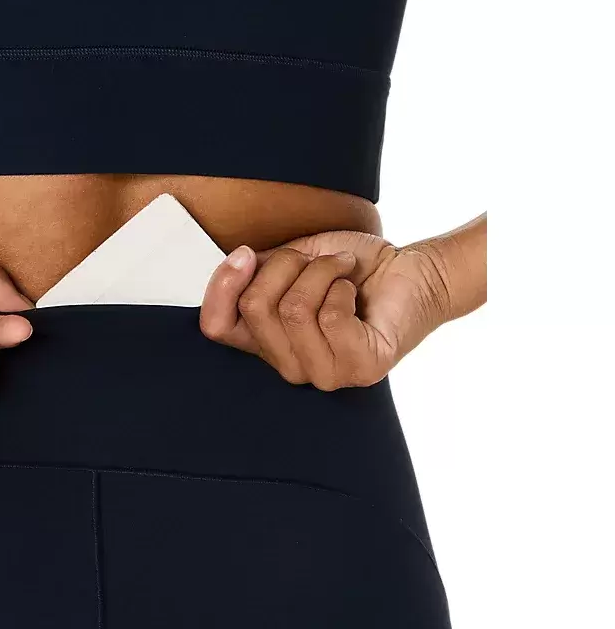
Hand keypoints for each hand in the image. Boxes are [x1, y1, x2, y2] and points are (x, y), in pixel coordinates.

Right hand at [199, 230, 452, 389]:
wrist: (412, 270)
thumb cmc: (353, 268)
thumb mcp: (293, 260)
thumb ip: (257, 270)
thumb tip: (237, 265)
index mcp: (266, 342)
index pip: (216, 327)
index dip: (221, 286)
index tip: (246, 254)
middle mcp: (289, 366)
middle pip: (255, 307)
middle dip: (287, 264)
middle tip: (316, 260)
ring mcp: (324, 374)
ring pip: (294, 310)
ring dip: (321, 271)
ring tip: (341, 270)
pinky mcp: (361, 368)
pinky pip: (332, 317)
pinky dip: (343, 287)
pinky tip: (354, 292)